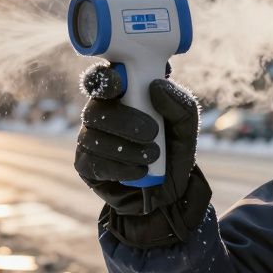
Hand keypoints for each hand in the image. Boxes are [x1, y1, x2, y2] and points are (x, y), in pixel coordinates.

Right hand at [74, 65, 210, 246]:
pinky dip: (121, 167)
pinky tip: (140, 171)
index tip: (120, 86)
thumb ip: (178, 103)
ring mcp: (90, 139)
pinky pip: (94, 162)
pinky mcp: (86, 165)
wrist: (171, 193)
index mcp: (122, 97)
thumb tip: (156, 87)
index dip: (105, 79)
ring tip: (152, 155)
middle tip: (152, 132)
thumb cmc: (174, 150)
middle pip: (95, 109)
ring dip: (126, 147)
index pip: (102, 79)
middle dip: (124, 120)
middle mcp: (101, 115)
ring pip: (94, 136)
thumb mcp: (186, 126)